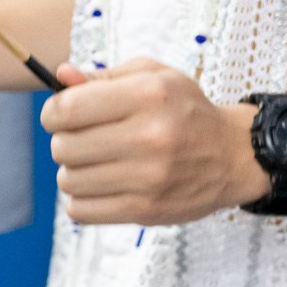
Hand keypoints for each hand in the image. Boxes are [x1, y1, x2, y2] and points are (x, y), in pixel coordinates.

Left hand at [41, 59, 268, 224]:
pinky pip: (80, 210)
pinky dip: (82, 199)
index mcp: (148, 95)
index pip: (67, 109)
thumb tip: (61, 76)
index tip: (60, 115)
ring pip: (68, 181)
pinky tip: (102, 185)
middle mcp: (149, 137)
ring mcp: (148, 177)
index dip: (52, 112)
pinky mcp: (145, 209)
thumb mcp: (154, 77)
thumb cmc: (186, 111)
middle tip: (84, 140)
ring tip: (97, 163)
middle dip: (64, 142)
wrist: (234, 155)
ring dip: (74, 172)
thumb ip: (103, 77)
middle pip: (63, 147)